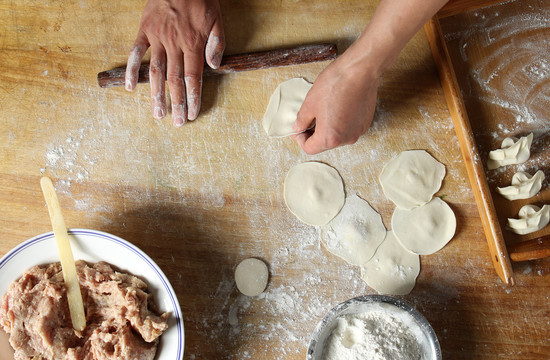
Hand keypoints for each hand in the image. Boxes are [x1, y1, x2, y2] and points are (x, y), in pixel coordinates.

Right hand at [125, 0, 224, 126]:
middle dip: (176, 103)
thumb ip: (216, 43)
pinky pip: (135, 52)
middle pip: (174, 80)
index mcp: (193, 43)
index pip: (193, 78)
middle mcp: (174, 44)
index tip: (192, 114)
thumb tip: (215, 67)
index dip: (192, 98)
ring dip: (156, 94)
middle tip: (176, 122)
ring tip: (157, 113)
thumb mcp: (217, 19)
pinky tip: (129, 88)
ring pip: (155, 71)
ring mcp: (157, 37)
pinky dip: (131, 70)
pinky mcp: (144, 30)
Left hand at [292, 53, 379, 154]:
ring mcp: (357, 132)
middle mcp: (346, 139)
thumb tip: (298, 127)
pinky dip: (340, 123)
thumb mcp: (310, 103)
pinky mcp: (365, 123)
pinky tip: (337, 108)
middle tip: (308, 120)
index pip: (309, 148)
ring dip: (327, 129)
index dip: (300, 139)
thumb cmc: (335, 85)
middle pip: (324, 144)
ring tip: (323, 112)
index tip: (298, 129)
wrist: (359, 71)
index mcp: (330, 138)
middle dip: (313, 134)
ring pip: (337, 137)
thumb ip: (302, 120)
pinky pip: (348, 129)